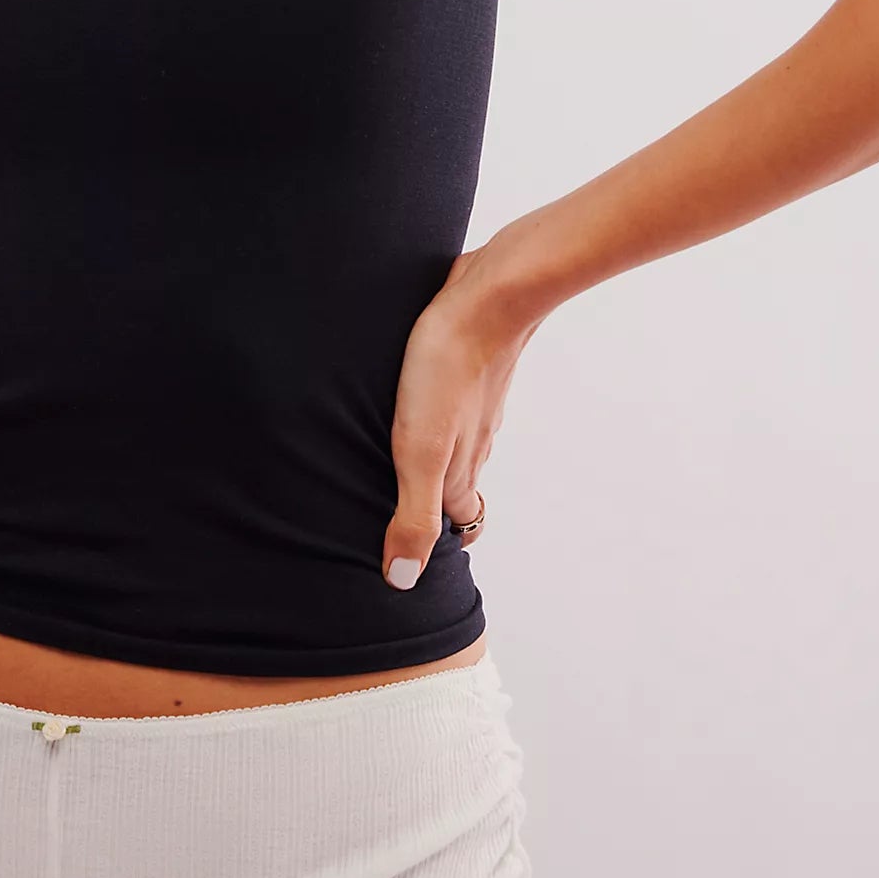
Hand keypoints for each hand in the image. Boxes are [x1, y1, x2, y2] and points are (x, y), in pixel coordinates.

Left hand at [381, 242, 538, 590]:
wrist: (490, 295)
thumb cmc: (449, 369)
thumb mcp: (420, 450)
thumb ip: (412, 513)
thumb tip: (402, 581)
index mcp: (459, 471)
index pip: (456, 525)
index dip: (432, 544)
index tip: (402, 555)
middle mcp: (472, 443)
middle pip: (455, 488)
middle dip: (428, 507)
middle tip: (389, 514)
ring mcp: (473, 405)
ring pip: (455, 444)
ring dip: (429, 459)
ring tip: (388, 461)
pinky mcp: (466, 368)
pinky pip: (451, 403)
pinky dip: (431, 415)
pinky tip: (406, 401)